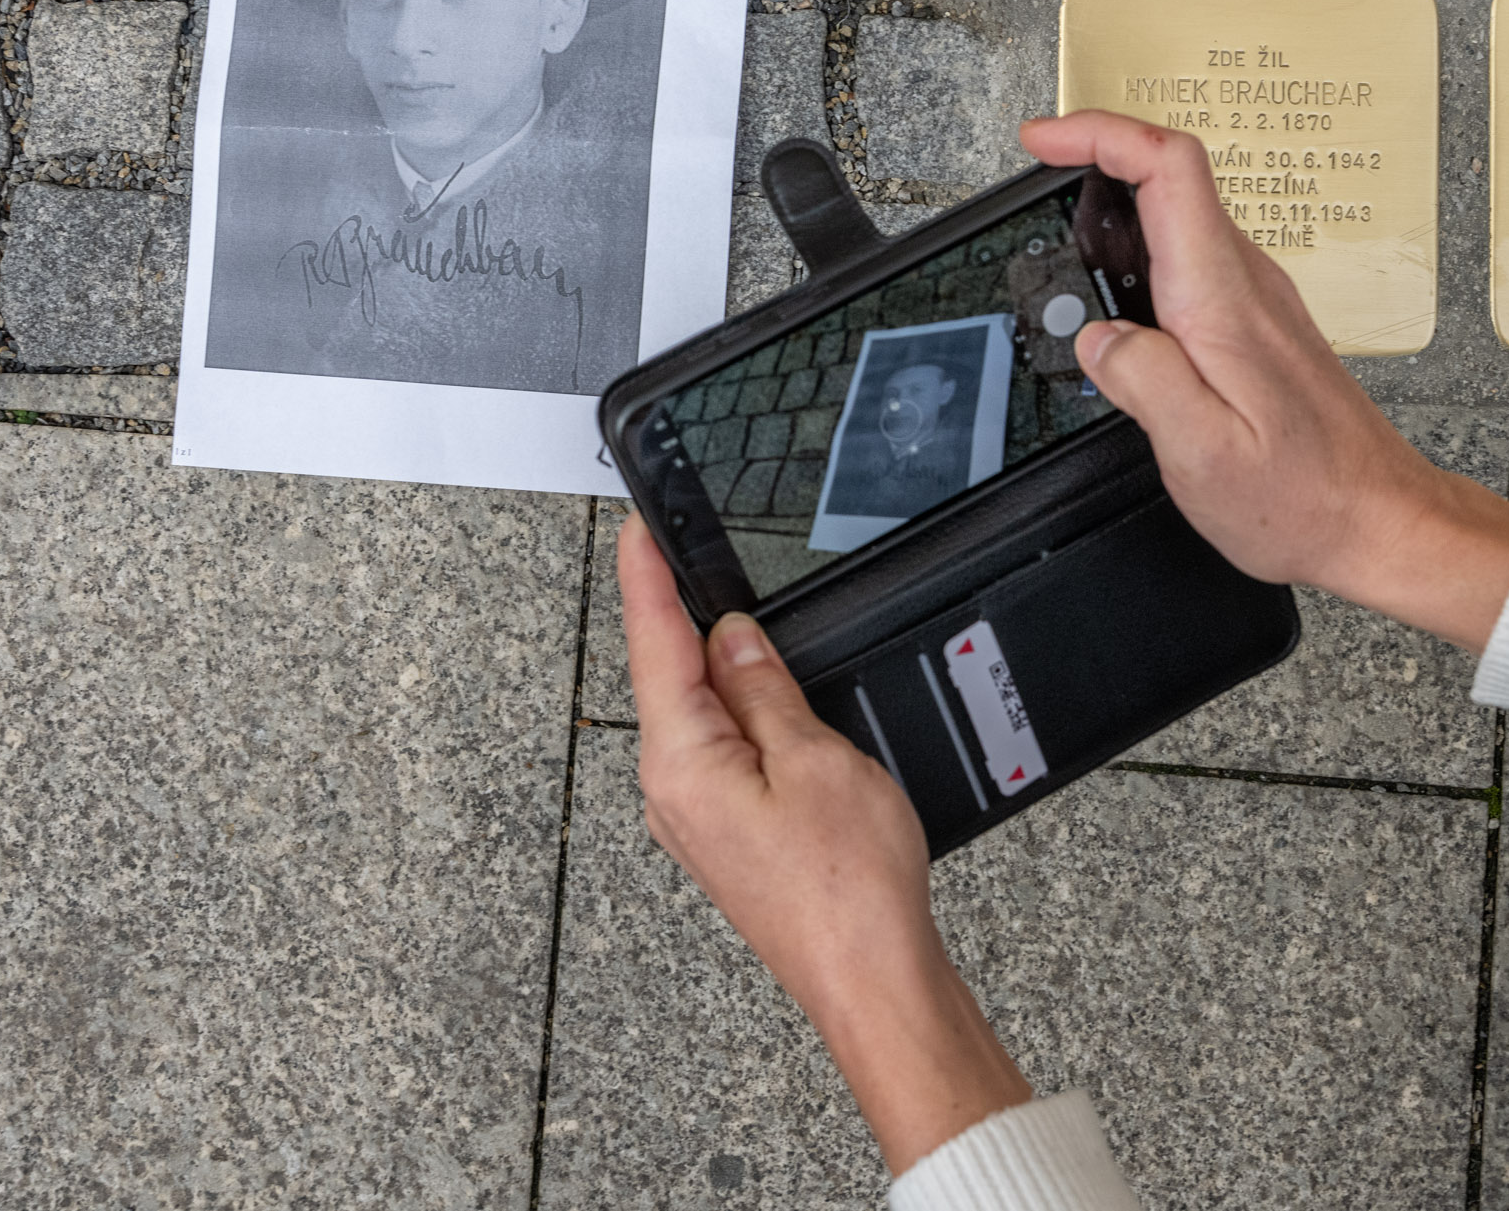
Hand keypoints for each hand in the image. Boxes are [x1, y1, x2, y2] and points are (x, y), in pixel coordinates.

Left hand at [618, 515, 1031, 1171]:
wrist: (872, 978)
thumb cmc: (848, 888)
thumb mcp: (815, 756)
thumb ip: (765, 688)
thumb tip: (732, 635)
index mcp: (682, 763)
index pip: (654, 644)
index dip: (647, 579)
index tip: (636, 530)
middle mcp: (674, 793)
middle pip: (670, 677)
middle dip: (686, 618)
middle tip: (690, 555)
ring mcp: (698, 818)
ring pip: (700, 716)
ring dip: (723, 669)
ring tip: (749, 624)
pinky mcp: (728, 836)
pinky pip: (721, 751)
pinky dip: (741, 713)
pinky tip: (769, 699)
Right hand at [1021, 110, 1508, 652]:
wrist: (1377, 520)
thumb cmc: (1305, 496)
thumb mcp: (1202, 454)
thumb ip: (1141, 381)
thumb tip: (1096, 336)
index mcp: (1222, 299)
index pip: (1168, 166)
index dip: (1098, 133)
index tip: (1043, 140)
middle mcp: (1244, 283)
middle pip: (1166, 177)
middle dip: (1090, 168)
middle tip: (1031, 198)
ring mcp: (1253, 299)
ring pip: (1174, 220)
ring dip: (1111, 219)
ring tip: (1060, 261)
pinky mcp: (1253, 324)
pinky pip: (1188, 262)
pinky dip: (1136, 263)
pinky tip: (1114, 309)